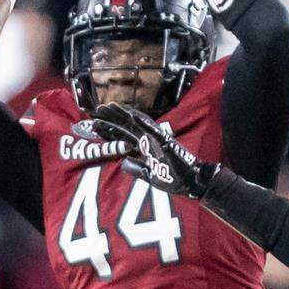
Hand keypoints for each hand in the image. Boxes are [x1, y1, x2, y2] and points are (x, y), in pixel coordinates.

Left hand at [90, 102, 217, 197]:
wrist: (192, 182)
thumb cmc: (174, 178)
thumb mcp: (150, 176)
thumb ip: (137, 168)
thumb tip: (123, 163)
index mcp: (145, 147)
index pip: (123, 135)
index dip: (109, 130)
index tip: (95, 124)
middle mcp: (149, 139)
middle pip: (127, 126)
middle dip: (112, 118)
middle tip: (96, 110)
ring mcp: (158, 139)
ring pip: (137, 123)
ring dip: (123, 114)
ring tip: (110, 106)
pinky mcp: (166, 141)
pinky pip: (153, 130)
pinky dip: (143, 122)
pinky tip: (132, 115)